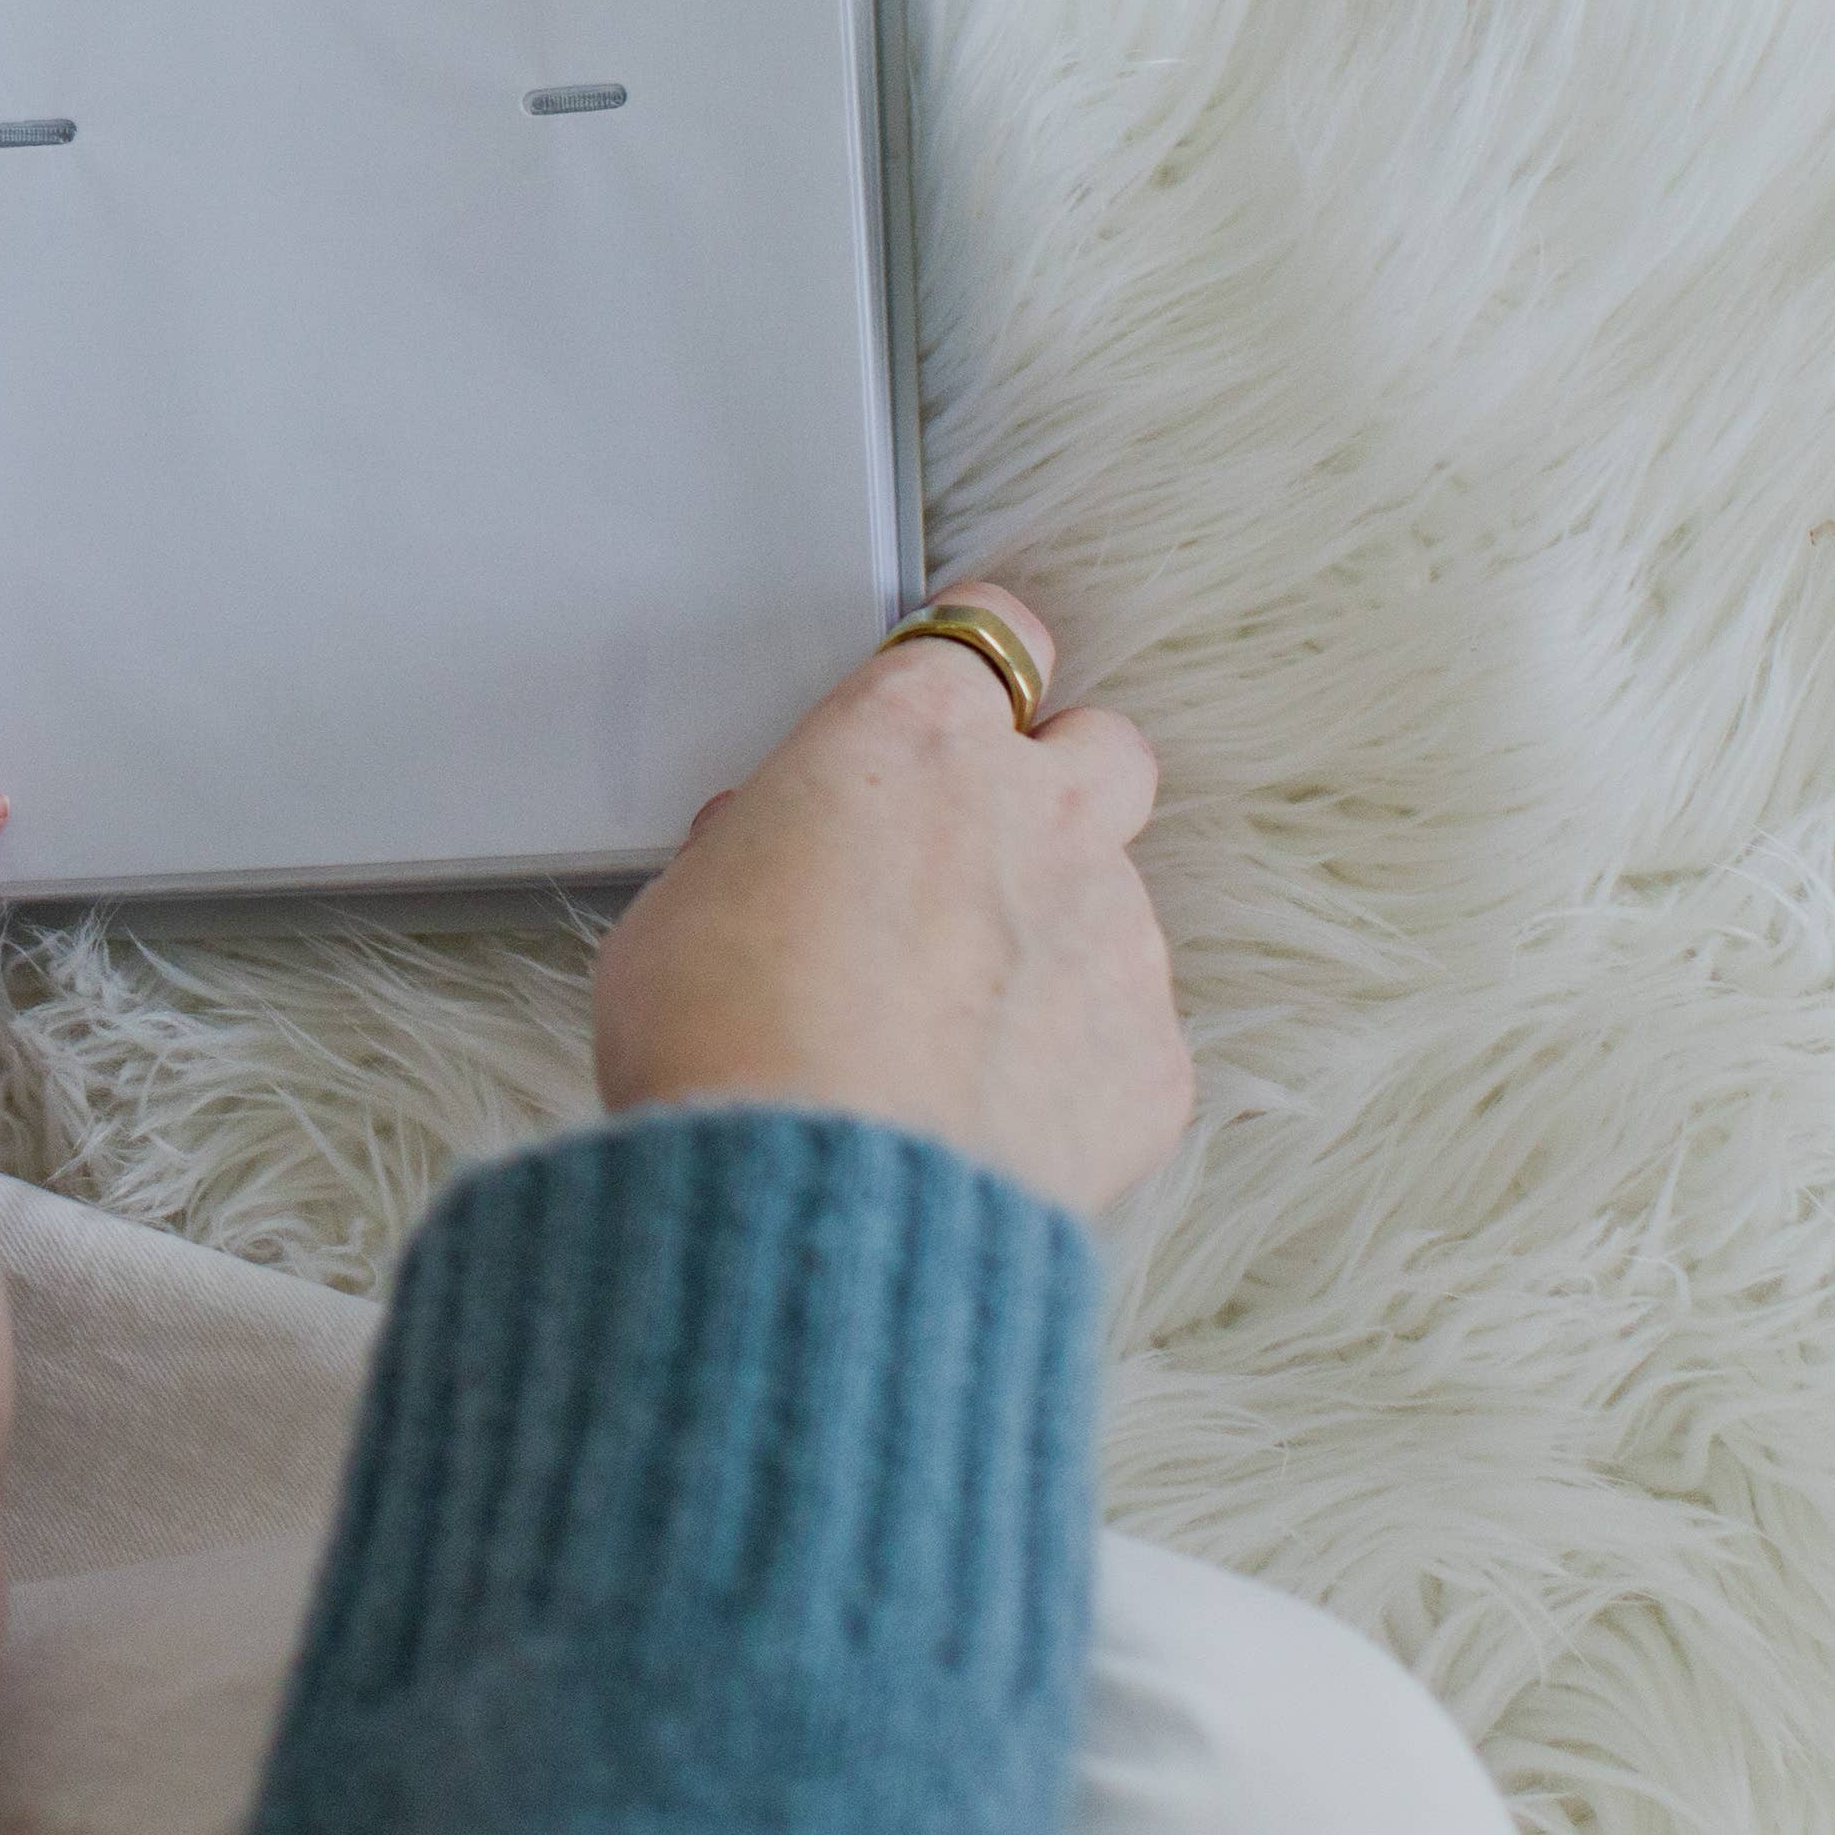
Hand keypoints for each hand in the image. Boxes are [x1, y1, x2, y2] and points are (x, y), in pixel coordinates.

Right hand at [588, 582, 1185, 1213]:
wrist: (811, 1199)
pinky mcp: (1154, 1062)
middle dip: (1057, 785)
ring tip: (951, 1031)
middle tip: (972, 855)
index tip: (947, 705)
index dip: (970, 670)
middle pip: (1106, 746)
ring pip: (1115, 904)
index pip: (991, 635)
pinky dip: (1071, 1067)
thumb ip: (757, 857)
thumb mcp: (681, 906)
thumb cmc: (723, 1039)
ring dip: (1052, 942)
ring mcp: (1116, 938)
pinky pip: (1127, 1038)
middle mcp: (1040, 816)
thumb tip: (779, 872)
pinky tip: (986, 1114)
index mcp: (915, 745)